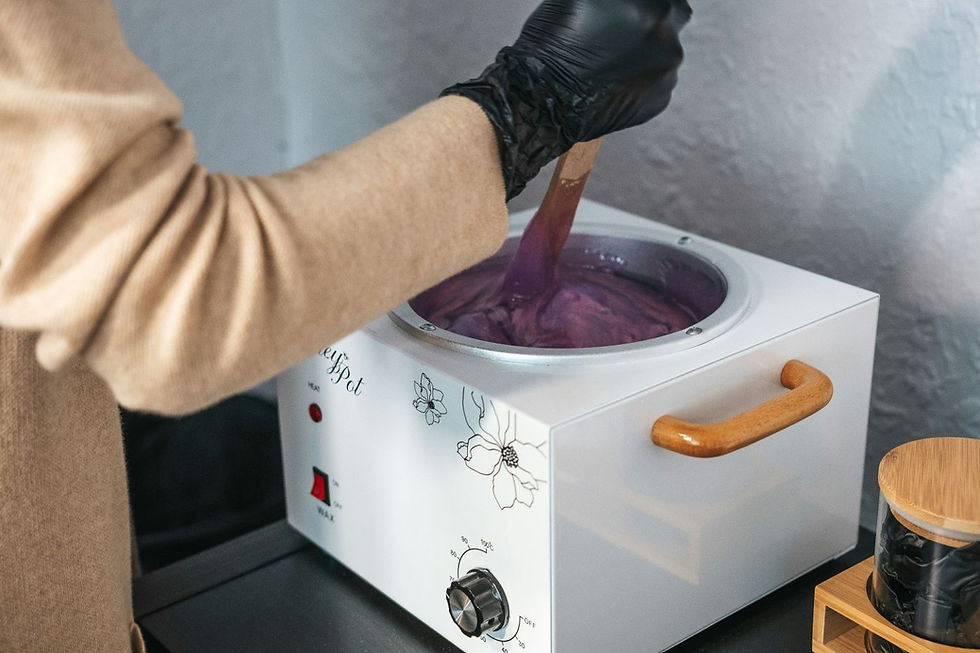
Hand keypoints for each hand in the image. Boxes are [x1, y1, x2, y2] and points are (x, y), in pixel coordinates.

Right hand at [443, 0, 691, 198]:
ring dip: (645, 54)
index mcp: (653, 4)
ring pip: (664, 54)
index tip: (627, 11)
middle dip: (651, 24)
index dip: (641, 3)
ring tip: (609, 63)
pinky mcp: (659, 100)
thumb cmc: (554, 43)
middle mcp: (667, 35)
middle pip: (671, 19)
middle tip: (619, 34)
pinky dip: (639, 81)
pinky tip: (612, 82)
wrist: (543, 97)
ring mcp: (666, 71)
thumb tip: (622, 2)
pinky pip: (656, 84)